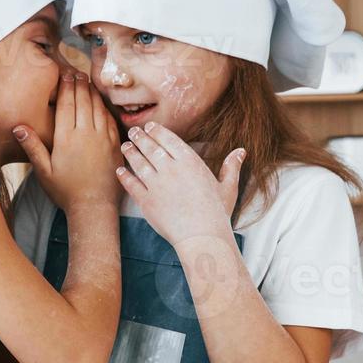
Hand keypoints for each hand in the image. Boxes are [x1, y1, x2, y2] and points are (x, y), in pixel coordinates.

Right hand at [14, 72, 120, 212]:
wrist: (94, 206)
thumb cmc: (65, 191)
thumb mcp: (43, 171)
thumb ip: (32, 146)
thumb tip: (18, 126)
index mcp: (66, 138)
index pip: (66, 104)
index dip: (65, 87)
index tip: (65, 75)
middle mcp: (85, 133)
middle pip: (82, 101)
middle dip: (79, 85)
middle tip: (77, 73)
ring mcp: (103, 138)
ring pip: (97, 107)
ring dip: (92, 92)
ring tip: (88, 82)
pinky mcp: (115, 144)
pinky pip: (110, 119)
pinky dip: (104, 107)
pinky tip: (101, 103)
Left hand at [117, 122, 244, 246]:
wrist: (202, 235)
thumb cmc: (217, 213)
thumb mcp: (228, 187)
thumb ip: (231, 167)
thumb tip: (241, 152)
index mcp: (190, 162)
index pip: (169, 139)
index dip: (157, 131)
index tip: (149, 127)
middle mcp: (171, 169)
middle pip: (151, 147)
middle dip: (140, 137)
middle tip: (133, 132)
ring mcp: (156, 184)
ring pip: (139, 163)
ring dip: (131, 152)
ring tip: (126, 146)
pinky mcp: (146, 201)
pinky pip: (132, 184)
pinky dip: (125, 176)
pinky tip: (120, 170)